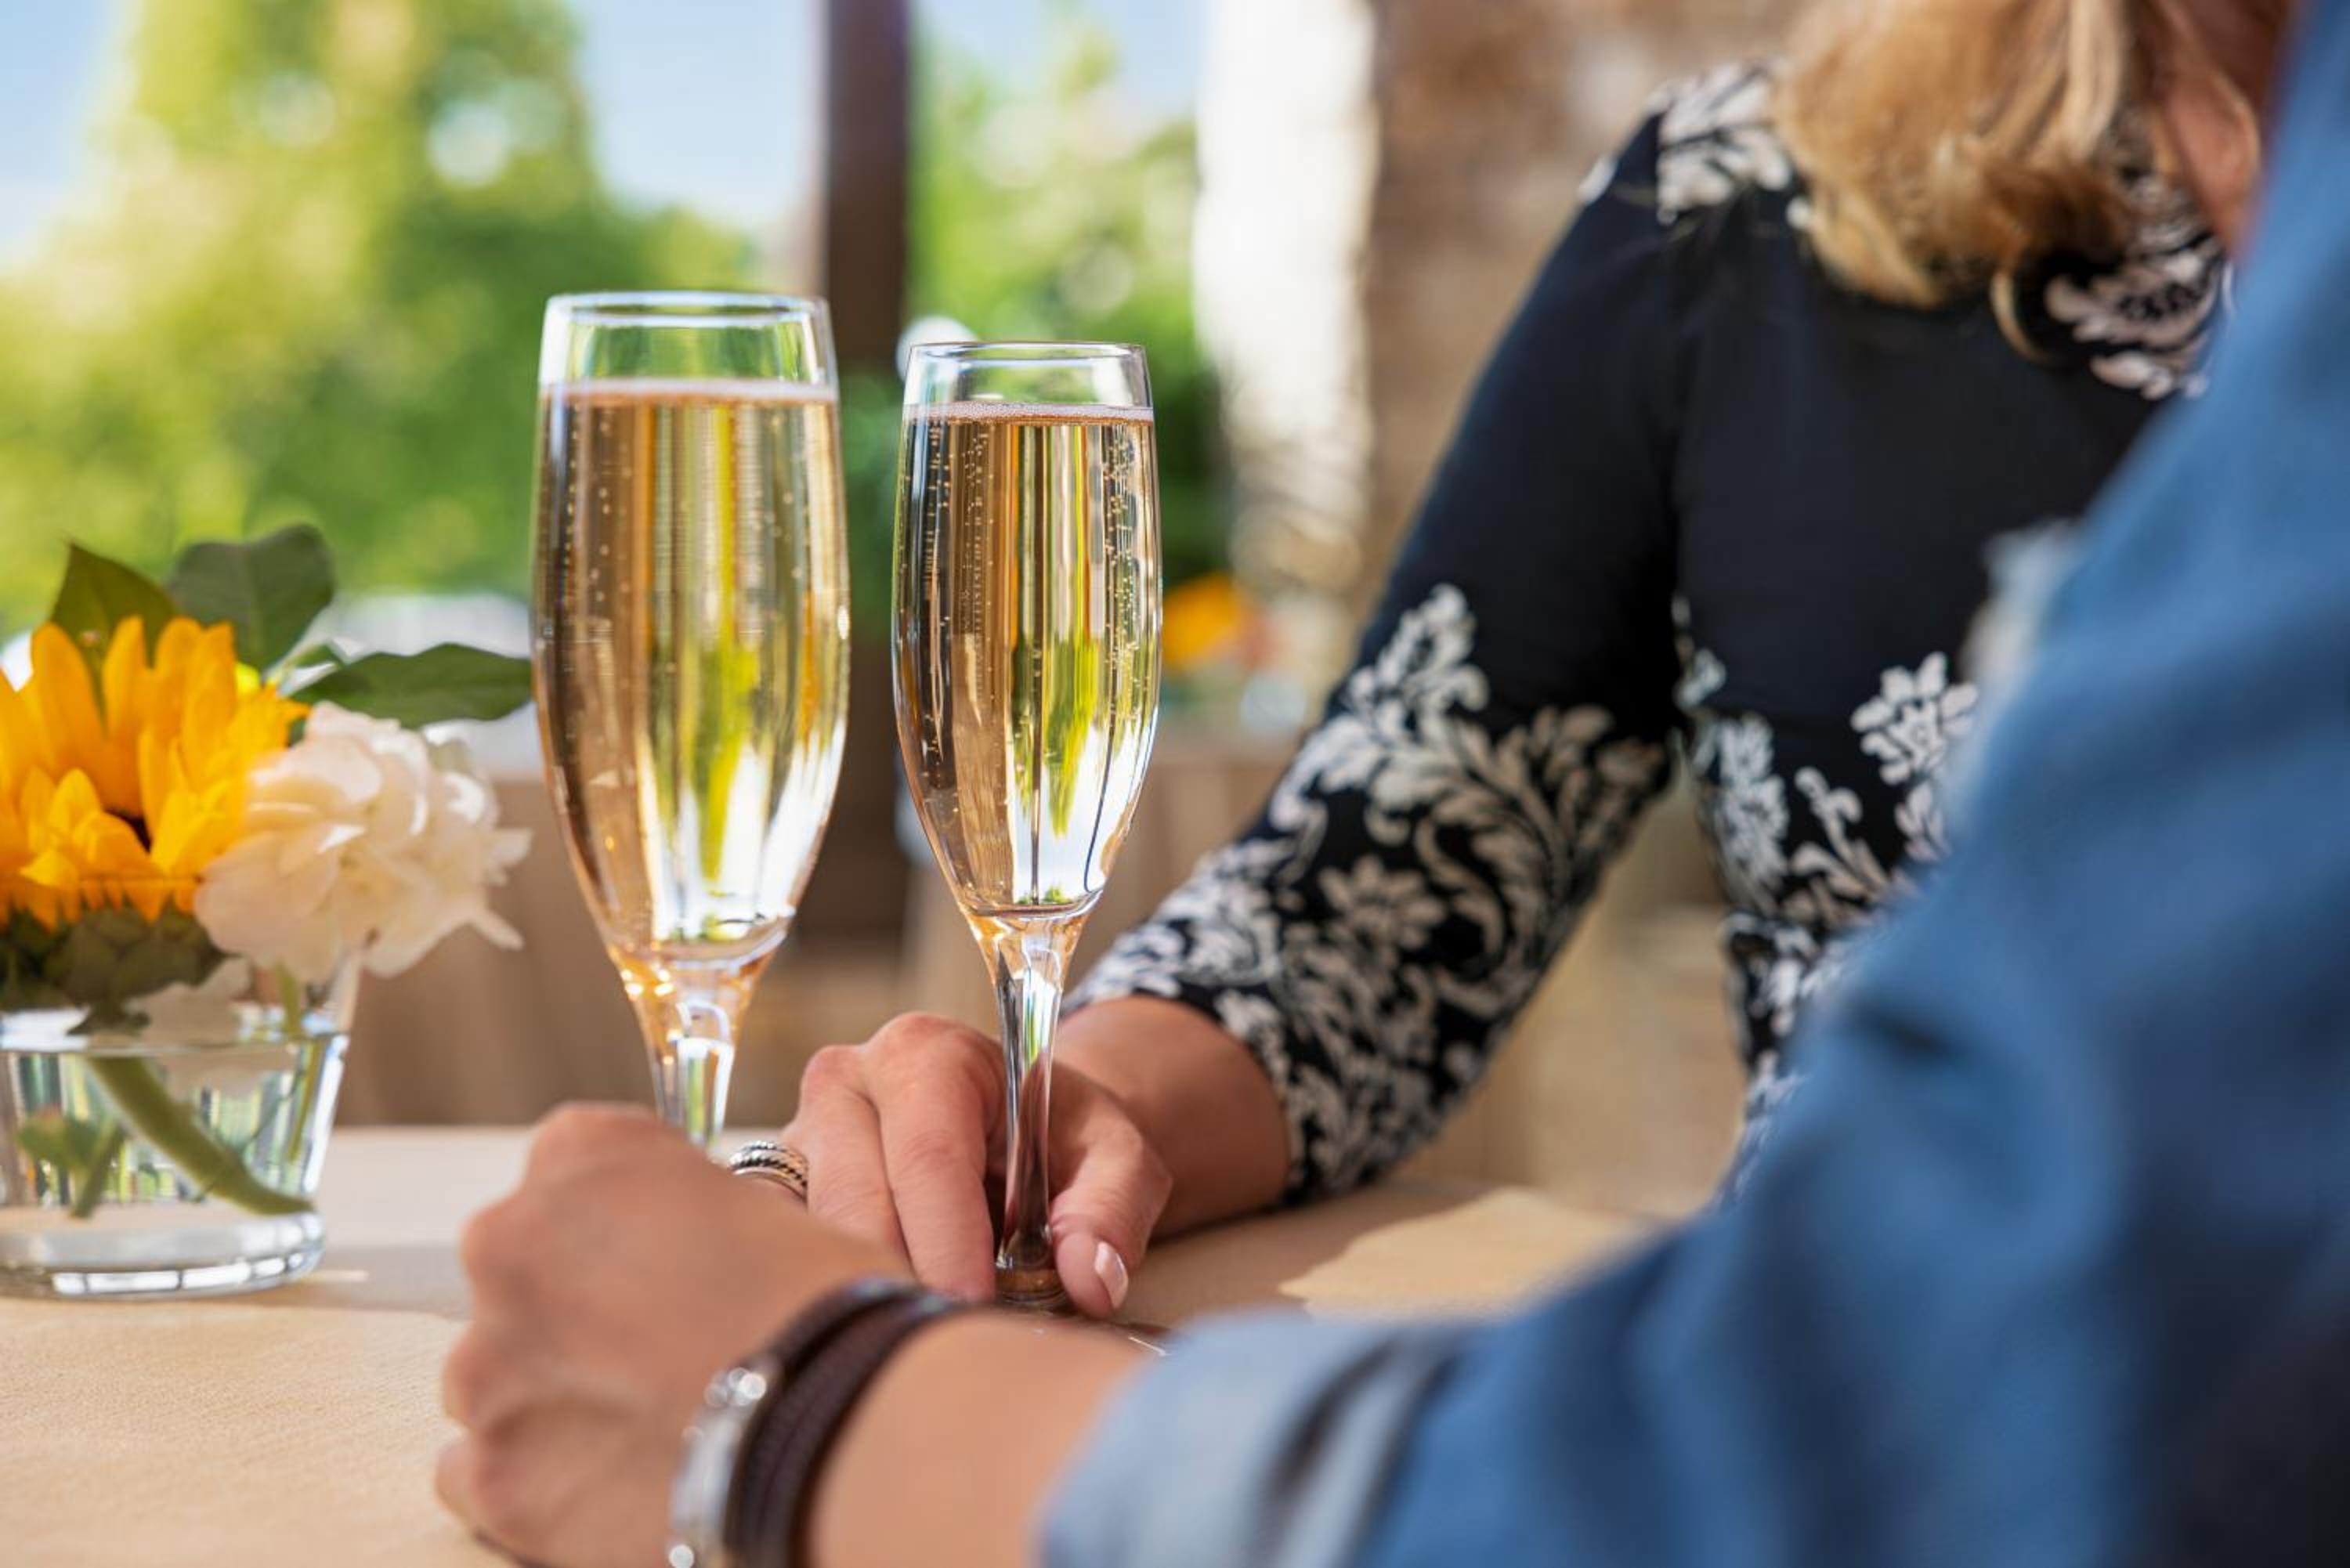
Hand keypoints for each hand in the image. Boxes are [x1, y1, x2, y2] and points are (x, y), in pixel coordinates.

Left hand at [436, 1104, 901, 1567]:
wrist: (842, 1430)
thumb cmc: (828, 1308)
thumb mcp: (762, 1207)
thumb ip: (686, 1215)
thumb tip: (681, 1256)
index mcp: (582, 1154)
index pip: (568, 1170)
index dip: (621, 1226)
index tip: (661, 1262)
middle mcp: (507, 1242)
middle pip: (519, 1276)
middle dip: (575, 1312)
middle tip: (659, 1353)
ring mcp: (489, 1365)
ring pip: (494, 1376)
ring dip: (553, 1393)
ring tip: (645, 1426)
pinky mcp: (493, 1473)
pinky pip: (476, 1470)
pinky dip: (534, 1477)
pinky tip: (609, 1480)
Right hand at [782, 1012, 1172, 1316]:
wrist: (1019, 1126)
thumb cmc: (1064, 1139)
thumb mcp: (1118, 1157)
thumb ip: (1113, 1209)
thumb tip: (1089, 1282)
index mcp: (927, 1054)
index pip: (928, 1156)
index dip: (950, 1243)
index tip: (974, 1311)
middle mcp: (845, 1081)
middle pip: (855, 1201)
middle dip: (904, 1280)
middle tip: (950, 1346)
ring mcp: (797, 1135)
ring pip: (807, 1235)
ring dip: (861, 1295)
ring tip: (916, 1345)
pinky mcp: (774, 1190)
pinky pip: (782, 1254)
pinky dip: (825, 1299)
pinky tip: (872, 1336)